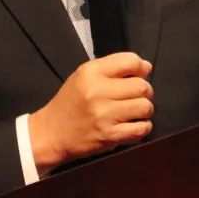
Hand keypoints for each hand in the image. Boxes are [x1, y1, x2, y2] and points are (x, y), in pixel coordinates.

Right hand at [28, 52, 153, 174]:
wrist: (51, 133)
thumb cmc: (70, 102)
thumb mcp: (84, 75)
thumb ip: (113, 67)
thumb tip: (147, 67)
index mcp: (91, 72)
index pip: (131, 61)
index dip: (141, 67)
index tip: (140, 75)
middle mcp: (98, 91)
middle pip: (142, 86)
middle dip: (144, 91)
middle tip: (135, 97)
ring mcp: (104, 115)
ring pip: (145, 107)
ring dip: (144, 110)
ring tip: (134, 112)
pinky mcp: (109, 136)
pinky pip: (141, 128)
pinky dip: (142, 127)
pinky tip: (133, 125)